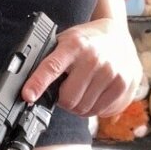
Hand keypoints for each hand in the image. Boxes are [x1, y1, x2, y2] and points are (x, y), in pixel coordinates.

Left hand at [21, 19, 141, 118]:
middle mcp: (94, 58)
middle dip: (62, 99)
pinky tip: (94, 93)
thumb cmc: (86, 42)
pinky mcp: (123, 85)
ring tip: (81, 89)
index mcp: (74, 45)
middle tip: (65, 89)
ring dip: (77, 105)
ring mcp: (111, 72)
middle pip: (68, 99)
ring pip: (83, 109)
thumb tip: (28, 85)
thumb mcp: (66, 42)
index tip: (28, 96)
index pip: (52, 67)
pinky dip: (92, 108)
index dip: (38, 83)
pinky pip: (99, 111)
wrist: (118, 38)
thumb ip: (50, 60)